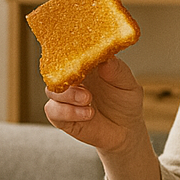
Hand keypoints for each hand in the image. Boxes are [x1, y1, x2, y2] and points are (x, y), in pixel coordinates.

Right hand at [45, 57, 161, 179]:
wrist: (126, 131)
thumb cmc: (125, 102)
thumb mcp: (128, 85)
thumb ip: (117, 71)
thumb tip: (106, 58)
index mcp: (86, 64)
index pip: (71, 50)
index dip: (69, 47)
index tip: (75, 49)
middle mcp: (73, 78)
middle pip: (56, 69)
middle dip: (66, 74)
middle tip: (83, 83)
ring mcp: (65, 97)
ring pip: (51, 89)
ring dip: (68, 95)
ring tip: (88, 100)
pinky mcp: (62, 116)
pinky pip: (53, 110)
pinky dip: (68, 112)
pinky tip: (88, 114)